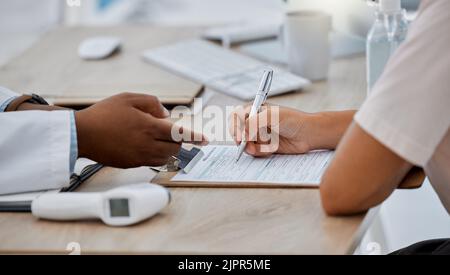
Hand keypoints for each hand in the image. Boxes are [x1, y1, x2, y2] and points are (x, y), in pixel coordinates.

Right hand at [75, 93, 206, 167]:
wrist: (82, 134)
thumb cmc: (104, 114)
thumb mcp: (129, 98)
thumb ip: (152, 103)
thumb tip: (165, 114)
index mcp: (149, 126)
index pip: (179, 133)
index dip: (194, 136)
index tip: (205, 140)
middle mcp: (147, 144)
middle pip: (175, 148)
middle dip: (180, 142)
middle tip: (179, 136)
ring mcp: (139, 157)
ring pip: (165, 158)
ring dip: (170, 150)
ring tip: (164, 141)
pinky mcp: (132, 165)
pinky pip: (152, 163)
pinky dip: (157, 156)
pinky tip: (151, 148)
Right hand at [229, 104, 313, 156]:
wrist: (308, 134)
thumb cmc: (293, 120)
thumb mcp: (272, 116)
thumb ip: (254, 122)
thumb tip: (243, 133)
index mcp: (255, 110)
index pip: (236, 117)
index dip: (235, 127)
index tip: (240, 136)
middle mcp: (255, 122)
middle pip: (238, 132)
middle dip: (242, 140)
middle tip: (247, 145)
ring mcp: (259, 135)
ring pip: (246, 144)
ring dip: (253, 147)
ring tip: (266, 146)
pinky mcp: (264, 146)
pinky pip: (255, 152)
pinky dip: (261, 152)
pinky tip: (272, 148)